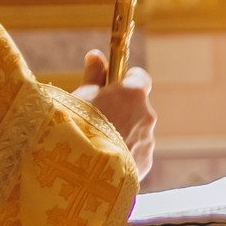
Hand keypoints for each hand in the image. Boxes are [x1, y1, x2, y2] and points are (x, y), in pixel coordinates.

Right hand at [74, 50, 154, 181]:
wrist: (81, 169)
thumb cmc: (77, 126)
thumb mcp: (81, 96)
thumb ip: (94, 76)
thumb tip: (96, 55)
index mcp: (134, 94)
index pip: (140, 77)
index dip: (126, 80)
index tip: (113, 84)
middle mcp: (147, 115)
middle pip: (137, 107)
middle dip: (121, 110)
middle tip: (96, 119)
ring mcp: (148, 141)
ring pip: (137, 131)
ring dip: (123, 133)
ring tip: (96, 144)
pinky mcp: (145, 163)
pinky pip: (136, 152)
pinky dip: (124, 154)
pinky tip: (103, 161)